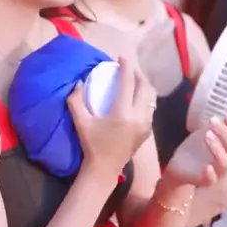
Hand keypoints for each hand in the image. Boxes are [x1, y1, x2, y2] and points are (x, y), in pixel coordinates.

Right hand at [67, 57, 155, 180]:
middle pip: (145, 87)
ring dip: (143, 86)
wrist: (105, 169)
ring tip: (133, 81)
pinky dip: (145, 98)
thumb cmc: (91, 144)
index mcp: (122, 113)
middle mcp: (138, 117)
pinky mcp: (147, 131)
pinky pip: (150, 108)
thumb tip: (78, 82)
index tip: (121, 58)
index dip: (126, 67)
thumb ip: (76, 100)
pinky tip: (136, 98)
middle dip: (138, 74)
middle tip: (128, 69)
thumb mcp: (81, 122)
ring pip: (151, 98)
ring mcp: (146, 125)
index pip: (128, 83)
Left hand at [166, 115, 226, 186]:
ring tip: (207, 134)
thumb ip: (223, 126)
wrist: (181, 165)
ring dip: (218, 148)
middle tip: (213, 120)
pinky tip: (207, 167)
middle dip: (225, 133)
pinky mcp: (206, 182)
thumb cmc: (200, 149)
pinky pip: (212, 180)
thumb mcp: (210, 133)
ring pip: (225, 164)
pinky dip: (211, 174)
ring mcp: (220, 174)